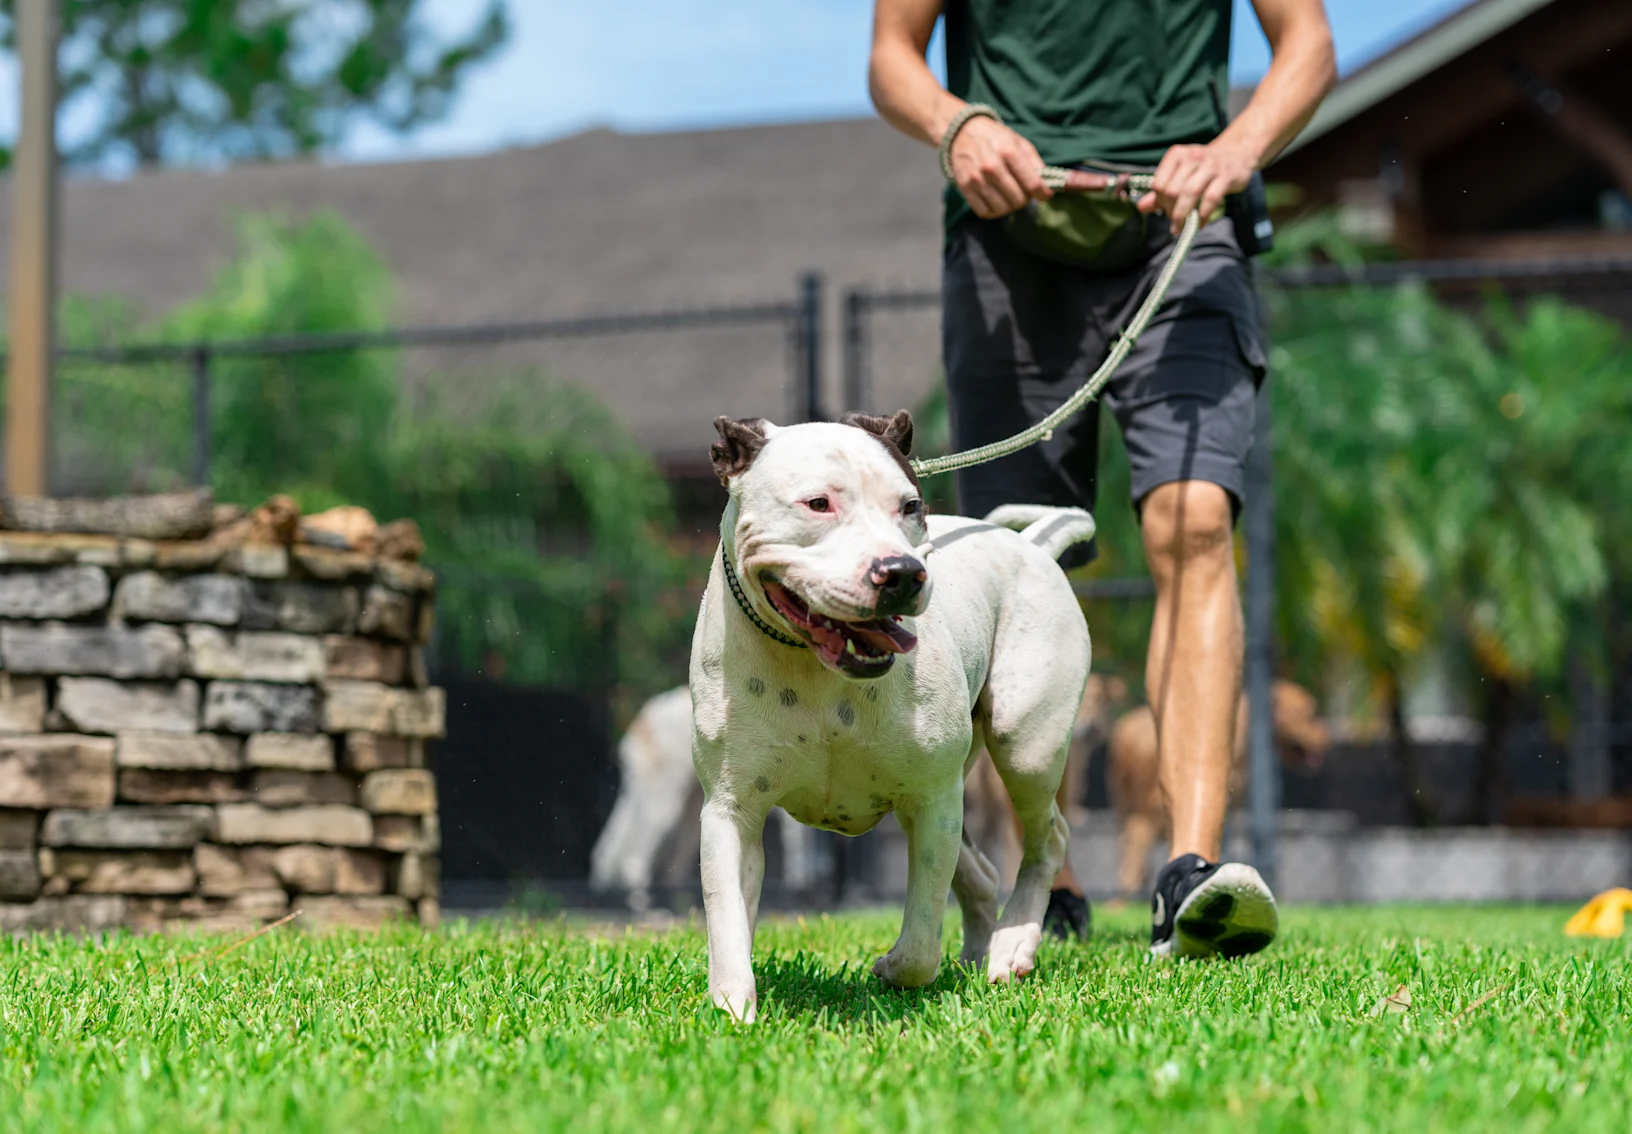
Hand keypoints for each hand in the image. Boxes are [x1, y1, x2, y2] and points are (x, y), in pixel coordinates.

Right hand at [948, 116, 1050, 218]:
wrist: (961, 133)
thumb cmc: (996, 138)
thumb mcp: (1019, 142)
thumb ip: (1035, 163)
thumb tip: (1049, 185)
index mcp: (1009, 152)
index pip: (1033, 184)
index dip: (1043, 194)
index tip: (1044, 195)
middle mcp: (992, 166)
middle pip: (1019, 200)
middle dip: (1025, 198)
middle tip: (1023, 190)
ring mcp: (977, 179)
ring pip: (1003, 209)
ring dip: (1010, 206)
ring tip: (1009, 194)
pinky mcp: (965, 188)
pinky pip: (985, 212)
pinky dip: (994, 210)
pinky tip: (996, 199)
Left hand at [1137, 140, 1258, 234]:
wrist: (1238, 153)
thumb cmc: (1204, 166)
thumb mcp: (1181, 173)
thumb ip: (1161, 190)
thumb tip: (1141, 207)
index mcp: (1177, 155)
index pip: (1159, 184)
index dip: (1160, 202)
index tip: (1165, 211)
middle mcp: (1192, 157)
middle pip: (1172, 190)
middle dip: (1170, 211)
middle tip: (1175, 222)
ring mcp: (1210, 166)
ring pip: (1189, 194)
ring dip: (1183, 216)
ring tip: (1181, 228)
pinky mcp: (1226, 176)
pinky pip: (1210, 200)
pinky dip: (1202, 216)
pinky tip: (1199, 224)